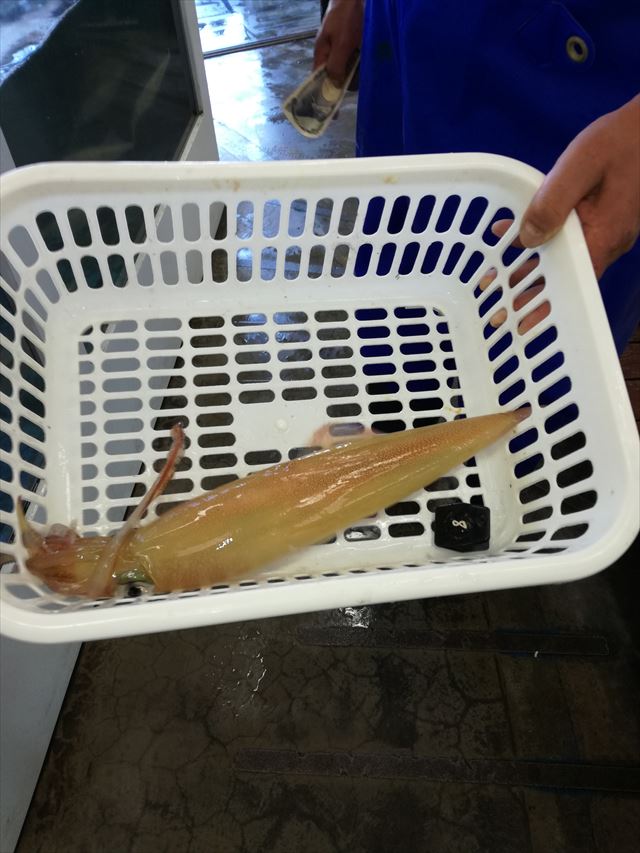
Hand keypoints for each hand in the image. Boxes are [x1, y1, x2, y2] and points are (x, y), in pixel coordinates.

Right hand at [314, 0, 363, 84]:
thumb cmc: (345, 17)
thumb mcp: (341, 43)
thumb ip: (336, 65)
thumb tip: (334, 86)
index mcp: (322, 54)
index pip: (320, 79)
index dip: (328, 90)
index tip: (338, 101)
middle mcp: (330, 53)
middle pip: (335, 75)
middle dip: (346, 80)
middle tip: (358, 80)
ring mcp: (340, 47)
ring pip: (347, 68)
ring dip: (356, 71)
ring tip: (365, 69)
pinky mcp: (351, 43)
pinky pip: (355, 59)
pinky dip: (361, 62)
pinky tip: (368, 60)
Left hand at [481, 95, 639, 335]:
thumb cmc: (622, 140)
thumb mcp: (580, 165)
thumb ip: (551, 202)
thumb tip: (525, 239)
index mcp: (602, 237)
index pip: (570, 285)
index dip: (544, 307)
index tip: (522, 328)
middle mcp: (606, 242)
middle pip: (563, 278)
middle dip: (529, 295)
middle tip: (496, 313)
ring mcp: (606, 231)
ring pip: (562, 260)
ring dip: (529, 270)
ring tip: (494, 283)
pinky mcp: (601, 218)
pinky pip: (566, 239)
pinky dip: (539, 243)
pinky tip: (510, 237)